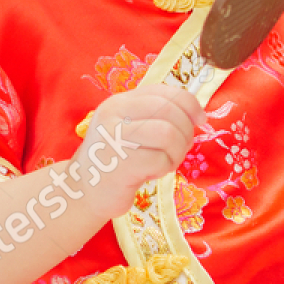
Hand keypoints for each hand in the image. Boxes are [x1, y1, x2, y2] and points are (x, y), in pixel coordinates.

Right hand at [69, 84, 201, 219]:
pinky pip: (160, 159)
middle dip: (186, 132)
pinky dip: (164, 168)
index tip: (200, 119)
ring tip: (167, 162)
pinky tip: (152, 173)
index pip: (163, 91)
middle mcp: (114, 114)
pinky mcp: (120, 164)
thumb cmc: (117, 160)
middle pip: (170, 111)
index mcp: (119, 102)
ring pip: (168, 134)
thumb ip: (157, 116)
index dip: (189, 103)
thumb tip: (197, 113)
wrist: (83, 191)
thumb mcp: (132, 129)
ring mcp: (115, 138)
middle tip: (180, 149)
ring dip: (178, 151)